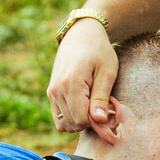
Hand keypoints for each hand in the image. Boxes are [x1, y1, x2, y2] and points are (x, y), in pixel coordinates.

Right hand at [47, 17, 121, 139]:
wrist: (81, 35)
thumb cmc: (99, 51)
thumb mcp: (107, 72)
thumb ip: (101, 98)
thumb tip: (100, 121)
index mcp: (71, 84)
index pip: (82, 120)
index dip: (98, 119)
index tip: (108, 107)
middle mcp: (56, 91)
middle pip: (73, 124)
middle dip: (90, 121)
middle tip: (103, 105)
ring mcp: (51, 93)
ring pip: (64, 124)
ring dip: (80, 120)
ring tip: (93, 104)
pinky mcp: (50, 94)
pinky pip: (59, 118)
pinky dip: (71, 117)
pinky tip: (84, 105)